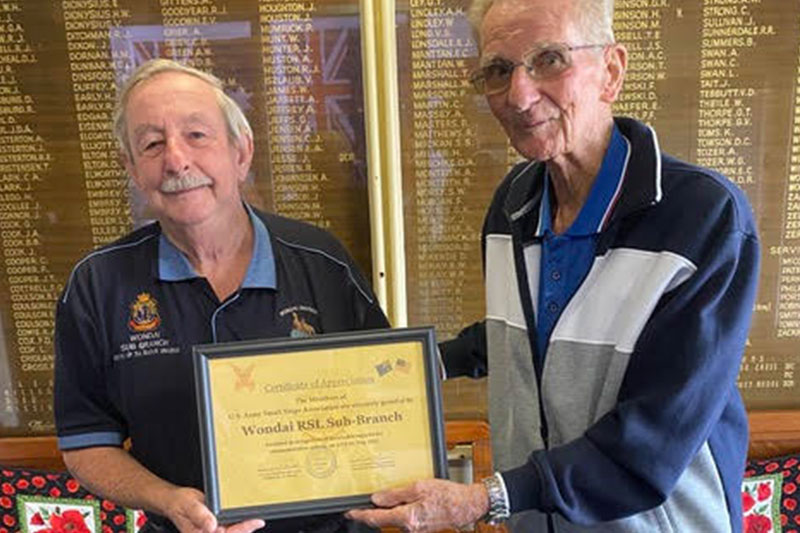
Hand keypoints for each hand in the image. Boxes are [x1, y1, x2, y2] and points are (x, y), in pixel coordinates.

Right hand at [165, 487, 264, 532]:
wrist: (174, 501)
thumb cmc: (179, 504)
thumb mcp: (189, 505)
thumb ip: (199, 515)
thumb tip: (212, 526)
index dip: (241, 530)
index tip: (254, 522)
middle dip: (246, 529)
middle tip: (258, 521)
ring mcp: (213, 531)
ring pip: (232, 532)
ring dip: (244, 527)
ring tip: (256, 520)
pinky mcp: (216, 527)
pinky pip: (230, 527)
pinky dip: (239, 523)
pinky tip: (247, 518)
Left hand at [345, 479, 488, 532]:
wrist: (467, 506)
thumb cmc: (448, 496)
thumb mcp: (419, 487)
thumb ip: (395, 494)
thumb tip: (377, 498)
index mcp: (407, 518)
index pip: (376, 518)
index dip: (361, 514)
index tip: (350, 512)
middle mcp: (410, 529)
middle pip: (384, 520)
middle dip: (377, 510)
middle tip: (372, 498)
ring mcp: (415, 531)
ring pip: (395, 519)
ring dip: (393, 508)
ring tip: (404, 494)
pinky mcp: (420, 529)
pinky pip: (405, 519)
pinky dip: (404, 510)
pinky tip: (412, 500)